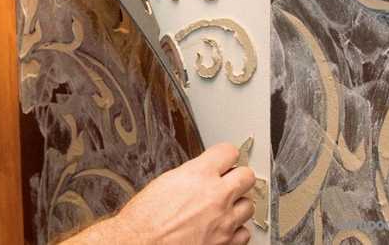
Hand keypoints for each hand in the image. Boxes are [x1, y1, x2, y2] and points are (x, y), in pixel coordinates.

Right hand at [114, 143, 255, 244]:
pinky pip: (244, 233)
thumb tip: (203, 173)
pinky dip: (236, 230)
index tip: (224, 159)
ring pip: (248, 205)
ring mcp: (223, 221)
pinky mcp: (225, 243)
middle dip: (238, 177)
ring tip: (223, 207)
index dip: (226, 155)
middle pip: (247, 176)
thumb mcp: (166, 181)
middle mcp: (216, 195)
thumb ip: (192, 174)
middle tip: (230, 181)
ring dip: (237, 204)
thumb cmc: (144, 218)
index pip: (229, 152)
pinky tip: (223, 227)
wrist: (139, 244)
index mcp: (199, 174)